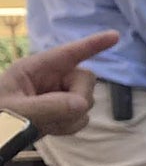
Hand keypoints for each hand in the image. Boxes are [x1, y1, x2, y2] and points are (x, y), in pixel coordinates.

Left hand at [0, 31, 118, 135]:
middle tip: (58, 116)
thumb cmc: (0, 119)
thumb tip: (83, 104)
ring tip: (44, 125)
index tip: (115, 35)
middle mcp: (50, 79)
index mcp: (34, 69)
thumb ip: (48, 106)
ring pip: (86, 101)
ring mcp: (57, 96)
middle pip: (85, 79)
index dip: (93, 44)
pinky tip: (49, 129)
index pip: (68, 53)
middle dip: (78, 97)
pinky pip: (81, 118)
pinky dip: (69, 127)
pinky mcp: (61, 113)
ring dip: (70, 117)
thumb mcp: (17, 111)